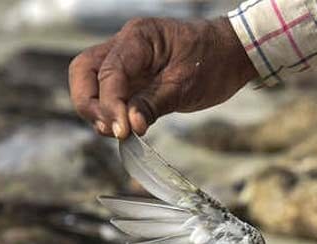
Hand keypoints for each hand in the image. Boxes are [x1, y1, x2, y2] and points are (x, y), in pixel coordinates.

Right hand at [68, 17, 257, 138]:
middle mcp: (126, 45)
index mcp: (139, 38)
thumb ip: (154, 104)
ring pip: (92, 82)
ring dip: (97, 109)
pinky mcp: (133, 77)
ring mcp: (127, 61)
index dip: (110, 105)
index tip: (122, 131)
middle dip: (90, 104)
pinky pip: (110, 93)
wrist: (232, 53)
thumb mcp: (187, 85)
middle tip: (110, 130)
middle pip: (85, 71)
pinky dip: (111, 111)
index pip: (109, 73)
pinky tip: (124, 128)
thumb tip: (129, 126)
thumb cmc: (214, 61)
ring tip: (117, 132)